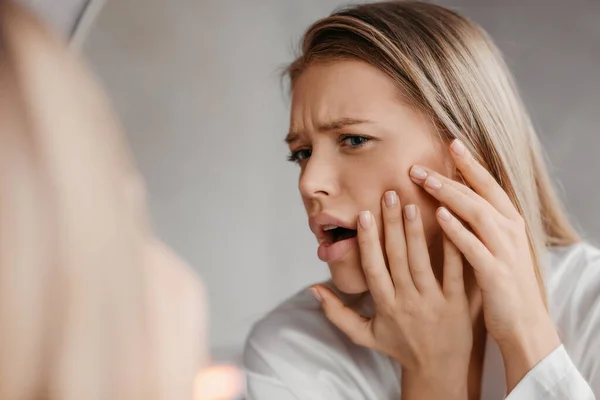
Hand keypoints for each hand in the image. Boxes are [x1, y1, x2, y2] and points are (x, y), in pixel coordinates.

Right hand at [311, 190, 471, 398]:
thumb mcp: (364, 335)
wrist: (439, 372)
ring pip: (422, 260)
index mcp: (385, 305)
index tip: (363, 215)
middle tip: (389, 195)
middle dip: (391, 224)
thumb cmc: (400, 348)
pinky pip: (456, 272)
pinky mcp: (459, 304)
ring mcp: (434, 302)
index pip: (372, 267)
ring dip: (416, 230)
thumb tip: (312, 288)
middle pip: (396, 257)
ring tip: (412, 203)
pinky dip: (453, 248)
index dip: (366, 241)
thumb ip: (337, 313)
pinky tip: (450, 224)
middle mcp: (407, 302)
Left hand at [409, 139, 560, 391]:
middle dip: (450, 176)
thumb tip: (456, 200)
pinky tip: (439, 216)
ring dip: (450, 194)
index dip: (471, 164)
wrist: (525, 325)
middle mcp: (510, 232)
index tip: (452, 143)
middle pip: (479, 194)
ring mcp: (504, 251)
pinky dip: (457, 229)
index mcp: (510, 223)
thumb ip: (481, 224)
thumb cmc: (505, 284)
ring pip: (476, 213)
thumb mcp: (499, 248)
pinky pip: (473, 246)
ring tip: (425, 180)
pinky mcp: (495, 273)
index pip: (490, 185)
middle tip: (420, 164)